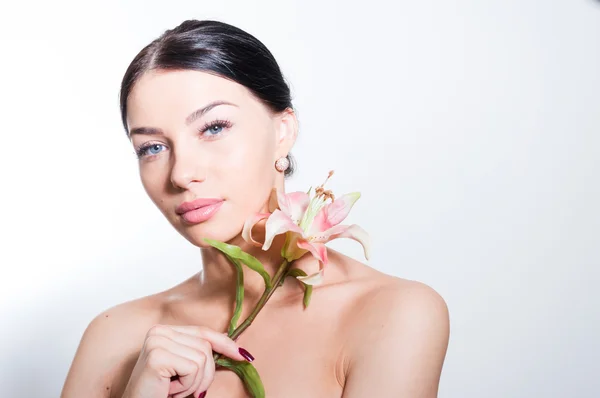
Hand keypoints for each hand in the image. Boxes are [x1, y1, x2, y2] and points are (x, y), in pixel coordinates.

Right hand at [121, 324, 251, 397]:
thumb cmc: (161, 392)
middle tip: (183, 388)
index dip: (225, 343)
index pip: (203, 332)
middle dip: (204, 374)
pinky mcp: (157, 356)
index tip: (244, 355)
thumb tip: (234, 343)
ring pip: (202, 358)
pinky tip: (170, 390)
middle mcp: (159, 331)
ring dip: (194, 383)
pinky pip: (193, 369)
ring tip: (174, 389)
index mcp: (164, 331)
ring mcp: (157, 341)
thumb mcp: (184, 369)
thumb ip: (201, 353)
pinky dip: (187, 386)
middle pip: (206, 346)